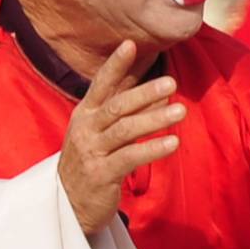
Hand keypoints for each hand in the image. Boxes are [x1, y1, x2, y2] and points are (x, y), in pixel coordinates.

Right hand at [57, 41, 184, 233]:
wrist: (69, 204)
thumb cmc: (92, 162)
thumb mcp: (106, 133)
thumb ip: (132, 112)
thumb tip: (164, 93)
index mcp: (85, 114)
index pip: (101, 84)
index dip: (115, 65)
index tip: (130, 44)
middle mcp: (86, 129)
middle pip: (117, 105)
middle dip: (145, 93)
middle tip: (171, 83)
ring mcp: (92, 151)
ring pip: (125, 130)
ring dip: (154, 119)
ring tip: (181, 112)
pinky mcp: (101, 174)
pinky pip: (130, 158)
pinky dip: (152, 149)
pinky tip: (173, 143)